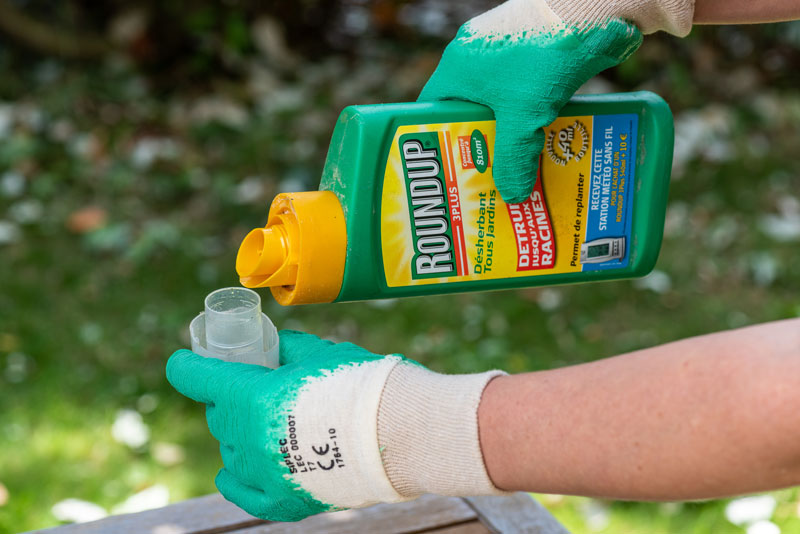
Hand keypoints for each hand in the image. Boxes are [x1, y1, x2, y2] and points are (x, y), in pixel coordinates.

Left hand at [167, 330, 503, 521]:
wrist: (400, 434)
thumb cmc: (361, 385)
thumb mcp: (319, 352)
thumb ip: (285, 349)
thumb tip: (271, 347)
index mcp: (250, 397)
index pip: (197, 377)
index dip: (188, 365)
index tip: (186, 361)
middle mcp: (247, 438)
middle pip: (219, 413)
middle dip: (229, 397)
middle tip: (254, 386)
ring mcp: (262, 473)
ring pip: (231, 449)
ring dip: (241, 432)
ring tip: (272, 422)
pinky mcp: (282, 499)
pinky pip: (240, 489)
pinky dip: (237, 476)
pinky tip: (235, 469)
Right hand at [419, 0, 641, 203]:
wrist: (591, 8)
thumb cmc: (543, 55)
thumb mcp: (524, 116)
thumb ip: (513, 158)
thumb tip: (512, 195)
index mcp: (456, 67)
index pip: (432, 109)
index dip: (438, 139)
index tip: (450, 165)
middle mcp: (474, 52)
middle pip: (468, 107)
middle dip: (481, 140)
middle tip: (490, 171)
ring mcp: (503, 44)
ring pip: (499, 97)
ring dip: (510, 125)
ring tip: (523, 155)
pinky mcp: (530, 40)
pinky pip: (523, 83)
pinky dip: (532, 106)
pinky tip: (549, 127)